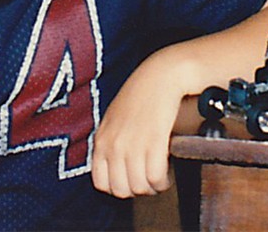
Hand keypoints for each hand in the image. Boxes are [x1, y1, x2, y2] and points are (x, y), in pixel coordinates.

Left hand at [90, 50, 188, 197]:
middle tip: (148, 180)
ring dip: (152, 187)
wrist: (160, 76)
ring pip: (140, 187)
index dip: (118, 187)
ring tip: (159, 177)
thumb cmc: (140, 96)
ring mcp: (133, 144)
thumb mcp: (114, 120)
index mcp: (101, 140)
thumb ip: (110, 144)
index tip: (130, 181)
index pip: (100, 184)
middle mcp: (113, 145)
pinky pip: (156, 177)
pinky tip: (166, 172)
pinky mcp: (154, 141)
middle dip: (137, 190)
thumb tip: (116, 170)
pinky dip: (163, 181)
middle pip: (121, 190)